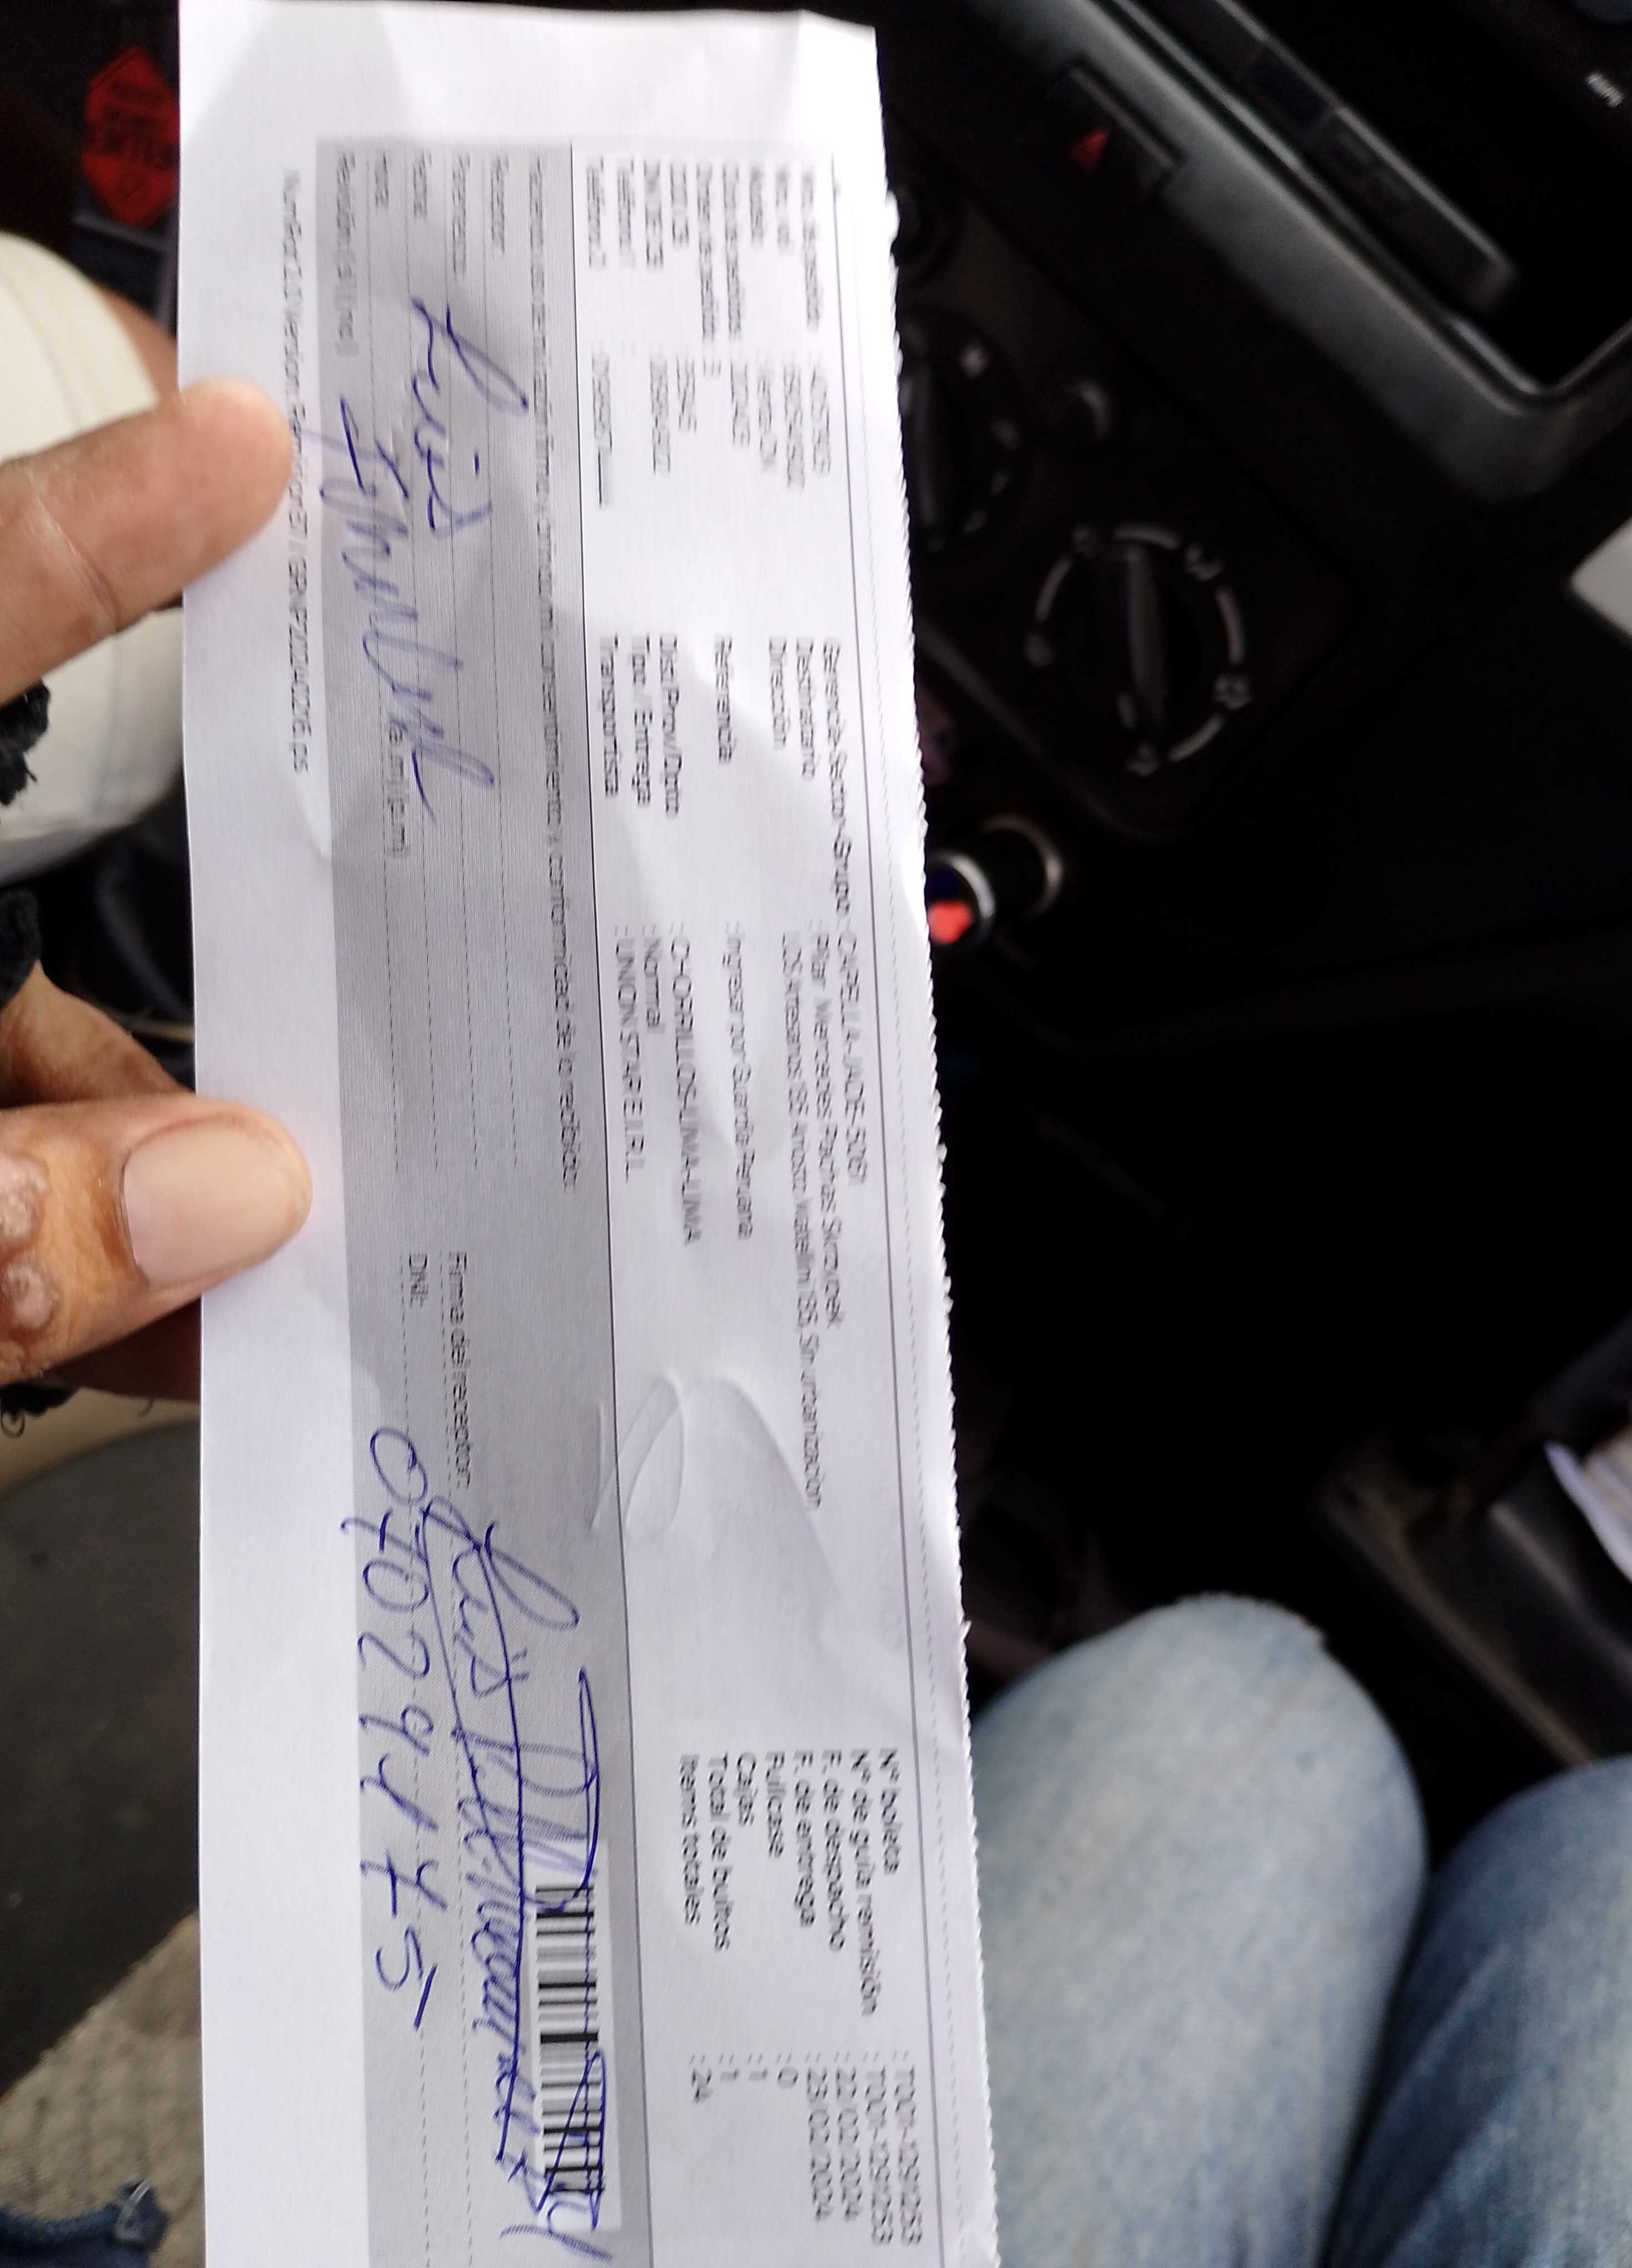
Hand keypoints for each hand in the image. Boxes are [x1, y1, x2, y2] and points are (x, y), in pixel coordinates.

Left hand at [0, 373, 307, 1401]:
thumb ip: (2, 1228)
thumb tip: (237, 1199)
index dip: (109, 531)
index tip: (249, 447)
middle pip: (24, 898)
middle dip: (192, 995)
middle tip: (388, 1009)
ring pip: (9, 1061)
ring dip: (140, 1173)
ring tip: (295, 1266)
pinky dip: (63, 1255)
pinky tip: (178, 1334)